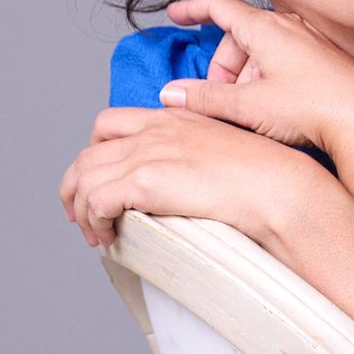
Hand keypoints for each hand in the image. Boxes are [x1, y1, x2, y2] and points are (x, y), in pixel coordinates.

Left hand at [58, 104, 307, 249]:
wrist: (277, 186)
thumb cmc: (265, 177)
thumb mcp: (224, 152)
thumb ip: (197, 156)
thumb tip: (186, 186)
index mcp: (171, 117)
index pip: (109, 123)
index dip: (92, 154)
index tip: (96, 182)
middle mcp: (153, 130)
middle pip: (88, 154)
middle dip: (76, 187)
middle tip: (80, 216)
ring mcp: (148, 152)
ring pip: (85, 179)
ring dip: (81, 211)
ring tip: (94, 236)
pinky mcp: (146, 179)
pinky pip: (97, 200)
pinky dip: (93, 221)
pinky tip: (106, 236)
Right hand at [155, 0, 353, 159]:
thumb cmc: (313, 109)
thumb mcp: (247, 107)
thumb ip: (205, 98)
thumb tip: (171, 94)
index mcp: (265, 28)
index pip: (219, 7)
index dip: (193, 9)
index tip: (176, 14)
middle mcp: (289, 27)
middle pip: (240, 37)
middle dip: (223, 67)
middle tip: (221, 100)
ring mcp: (310, 42)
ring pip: (263, 51)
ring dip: (247, 77)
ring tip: (252, 112)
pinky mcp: (325, 61)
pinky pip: (286, 61)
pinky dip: (270, 79)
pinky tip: (277, 110)